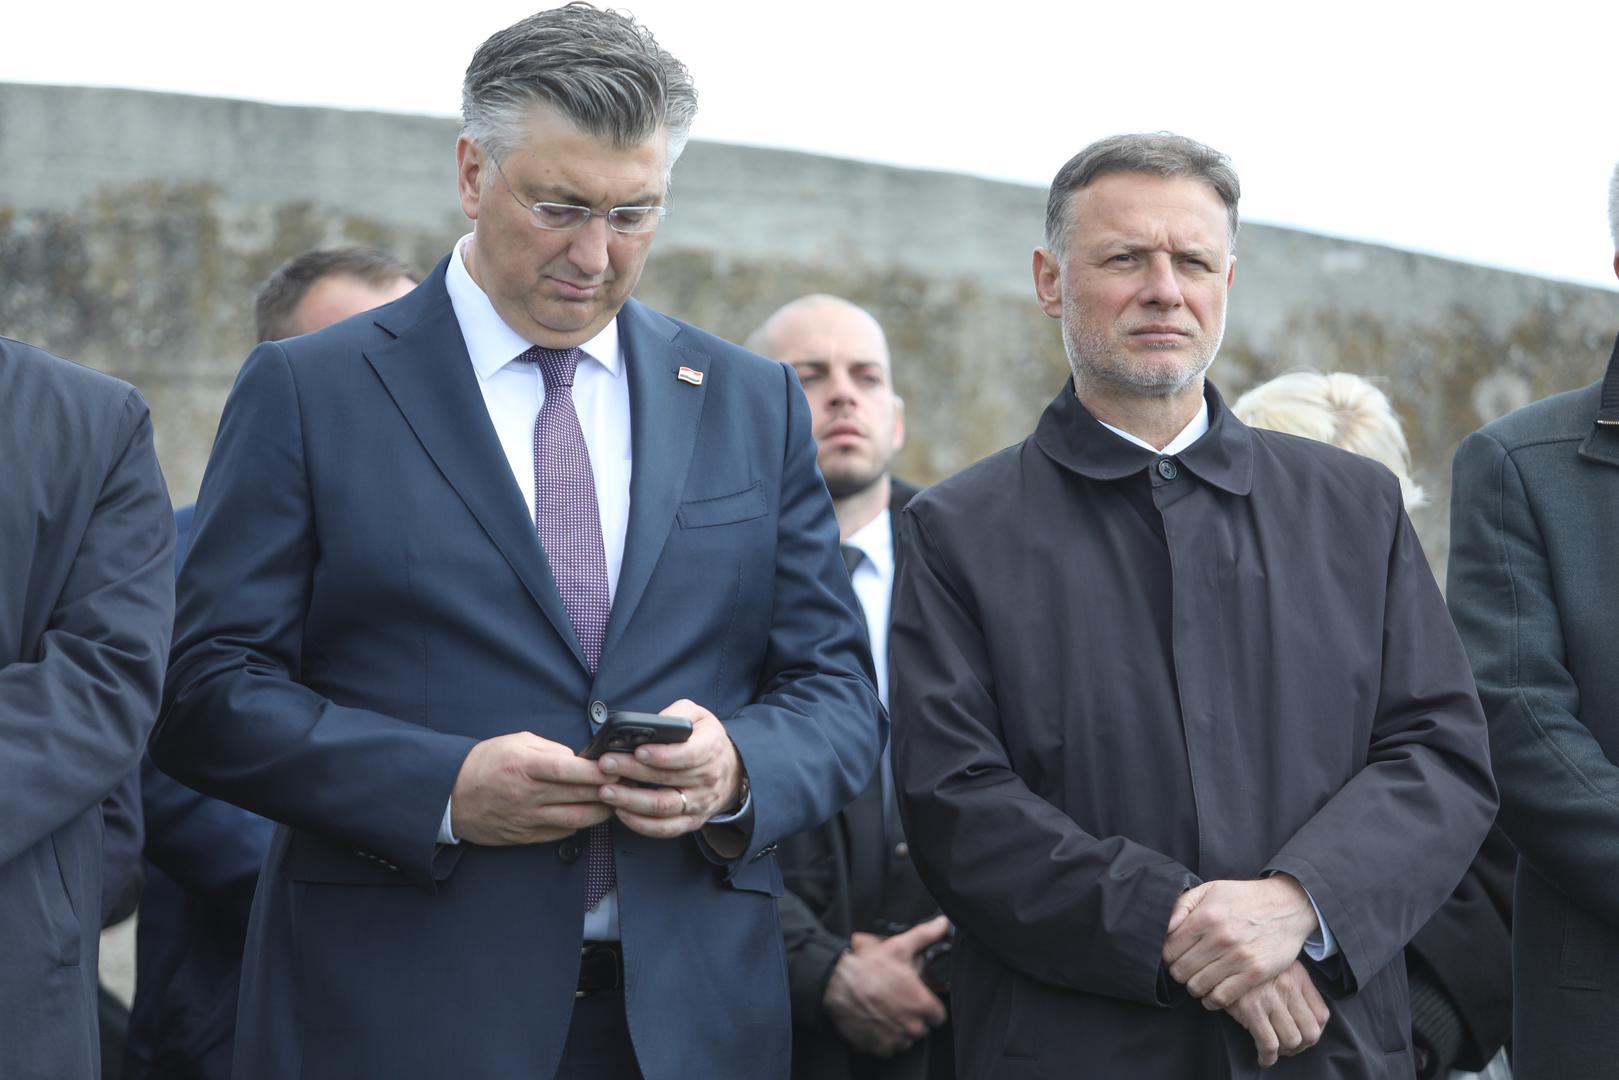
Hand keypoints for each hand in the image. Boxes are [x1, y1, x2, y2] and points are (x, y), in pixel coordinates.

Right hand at [449, 732, 612, 845]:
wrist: (450, 795)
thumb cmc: (485, 763)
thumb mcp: (516, 743)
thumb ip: (550, 748)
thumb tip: (578, 758)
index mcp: (525, 766)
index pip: (569, 770)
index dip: (597, 771)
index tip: (615, 767)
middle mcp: (527, 795)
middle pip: (579, 796)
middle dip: (608, 791)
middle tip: (627, 785)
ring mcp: (526, 818)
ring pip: (576, 819)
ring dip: (601, 811)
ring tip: (615, 802)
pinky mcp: (525, 836)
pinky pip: (562, 833)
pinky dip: (579, 823)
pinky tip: (588, 814)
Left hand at [596, 700, 742, 837]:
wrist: (732, 771)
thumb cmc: (706, 739)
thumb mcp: (699, 716)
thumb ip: (677, 714)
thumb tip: (652, 723)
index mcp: (710, 749)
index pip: (688, 754)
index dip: (662, 754)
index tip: (638, 750)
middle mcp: (707, 779)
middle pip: (668, 779)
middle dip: (633, 771)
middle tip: (606, 765)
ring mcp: (699, 803)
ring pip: (663, 807)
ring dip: (631, 801)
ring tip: (606, 791)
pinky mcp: (691, 821)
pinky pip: (666, 829)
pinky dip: (641, 824)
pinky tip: (621, 812)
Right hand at [823, 917, 950, 1057]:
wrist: (836, 984)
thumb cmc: (868, 967)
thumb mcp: (899, 946)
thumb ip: (925, 936)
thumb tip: (943, 924)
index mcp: (922, 1005)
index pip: (938, 1016)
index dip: (928, 1007)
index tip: (918, 1000)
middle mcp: (911, 1026)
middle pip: (921, 1029)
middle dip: (912, 1018)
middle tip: (898, 1003)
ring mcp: (894, 1039)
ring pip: (904, 1040)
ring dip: (898, 1030)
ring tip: (885, 1012)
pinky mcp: (877, 1047)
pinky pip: (887, 1049)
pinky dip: (881, 1039)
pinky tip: (874, 1022)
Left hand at [1162, 876, 1319, 1007]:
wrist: (1287, 906)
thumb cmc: (1244, 898)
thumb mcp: (1210, 889)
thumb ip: (1182, 905)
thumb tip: (1164, 928)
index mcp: (1206, 916)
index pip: (1169, 950)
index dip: (1167, 957)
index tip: (1174, 957)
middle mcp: (1220, 938)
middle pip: (1181, 971)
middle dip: (1179, 973)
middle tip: (1186, 970)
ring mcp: (1239, 957)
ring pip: (1198, 986)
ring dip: (1194, 987)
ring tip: (1199, 981)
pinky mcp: (1255, 973)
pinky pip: (1222, 997)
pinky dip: (1212, 1000)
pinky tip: (1212, 993)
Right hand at [1223, 961, 1330, 1067]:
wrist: (1219, 952)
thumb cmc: (1246, 962)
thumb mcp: (1276, 963)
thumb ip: (1291, 983)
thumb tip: (1299, 1014)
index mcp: (1298, 976)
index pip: (1321, 1015)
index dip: (1315, 1033)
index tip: (1303, 1038)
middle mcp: (1288, 986)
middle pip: (1310, 1032)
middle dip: (1301, 1047)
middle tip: (1288, 1048)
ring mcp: (1270, 997)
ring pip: (1292, 1040)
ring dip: (1284, 1052)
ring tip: (1274, 1051)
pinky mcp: (1250, 1007)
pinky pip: (1268, 1043)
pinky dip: (1268, 1057)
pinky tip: (1262, 1058)